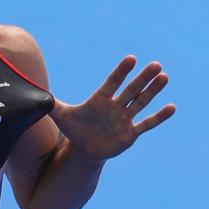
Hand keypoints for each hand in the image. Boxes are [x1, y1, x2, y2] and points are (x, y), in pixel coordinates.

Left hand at [49, 55, 175, 160]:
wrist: (84, 150)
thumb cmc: (74, 129)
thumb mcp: (61, 116)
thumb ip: (51, 105)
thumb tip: (37, 95)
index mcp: (100, 99)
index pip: (112, 82)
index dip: (121, 72)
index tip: (131, 59)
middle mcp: (115, 106)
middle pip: (131, 89)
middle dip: (143, 78)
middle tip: (156, 65)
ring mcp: (124, 119)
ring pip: (141, 102)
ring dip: (153, 91)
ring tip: (165, 77)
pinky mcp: (130, 133)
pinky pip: (147, 124)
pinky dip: (158, 117)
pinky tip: (172, 107)